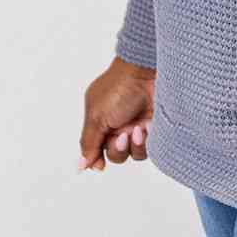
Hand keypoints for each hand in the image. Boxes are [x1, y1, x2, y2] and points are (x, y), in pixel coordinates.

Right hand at [78, 56, 155, 172]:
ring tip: (139, 129)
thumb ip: (89, 143)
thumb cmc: (118, 88)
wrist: (146, 72)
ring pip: (134, 154)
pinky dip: (148, 141)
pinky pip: (151, 147)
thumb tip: (81, 165)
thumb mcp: (97, 117)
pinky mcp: (155, 127)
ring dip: (135, 146)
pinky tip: (148, 126)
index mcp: (100, 122)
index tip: (100, 165)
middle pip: (116, 155)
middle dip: (118, 150)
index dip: (97, 159)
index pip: (96, 149)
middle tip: (123, 135)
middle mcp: (118, 125)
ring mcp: (137, 126)